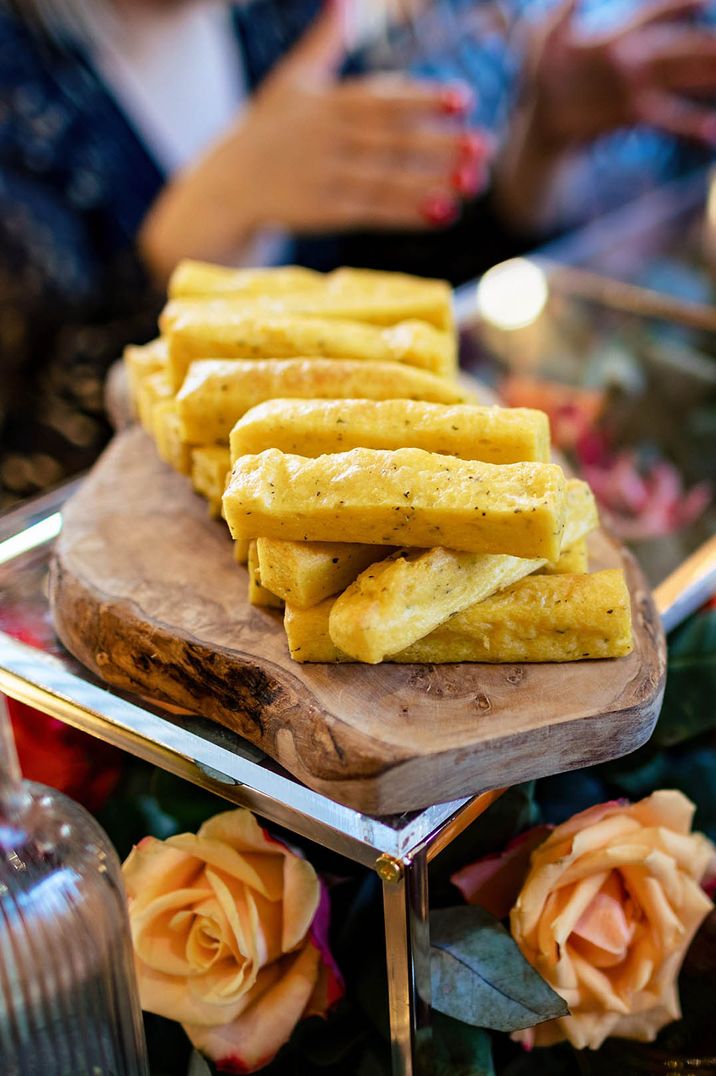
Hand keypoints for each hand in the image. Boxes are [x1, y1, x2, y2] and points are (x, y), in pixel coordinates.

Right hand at [140, 0, 490, 280]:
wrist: (227, 184)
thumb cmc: (266, 129)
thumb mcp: (290, 80)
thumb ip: (324, 44)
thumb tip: (341, 0)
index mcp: (326, 102)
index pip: (380, 98)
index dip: (422, 98)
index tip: (462, 99)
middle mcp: (328, 139)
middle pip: (392, 140)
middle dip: (439, 142)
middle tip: (483, 143)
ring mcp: (327, 177)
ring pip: (388, 177)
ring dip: (433, 180)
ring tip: (474, 180)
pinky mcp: (325, 212)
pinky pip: (374, 212)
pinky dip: (409, 212)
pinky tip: (445, 211)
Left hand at [493, 0, 715, 230]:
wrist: (536, 123)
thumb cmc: (536, 75)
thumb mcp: (538, 40)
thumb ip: (559, 16)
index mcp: (615, 36)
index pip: (655, 13)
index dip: (679, 6)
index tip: (704, 2)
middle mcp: (633, 60)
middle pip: (680, 47)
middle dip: (708, 46)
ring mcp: (636, 89)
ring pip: (682, 79)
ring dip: (709, 79)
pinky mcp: (632, 116)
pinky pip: (667, 119)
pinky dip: (690, 125)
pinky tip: (711, 131)